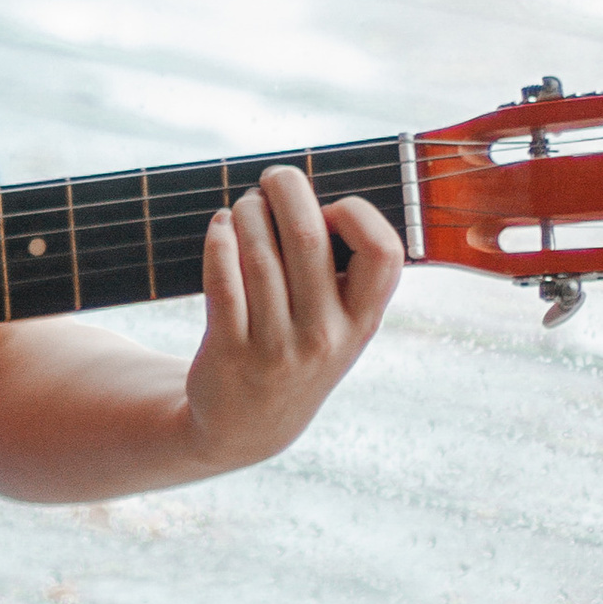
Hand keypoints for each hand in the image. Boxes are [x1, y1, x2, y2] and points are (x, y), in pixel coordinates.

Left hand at [183, 169, 400, 472]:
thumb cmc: (298, 351)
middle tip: (274, 178)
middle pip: (309, 239)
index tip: (330, 211)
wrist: (246, 425)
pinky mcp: (228, 351)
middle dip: (287, 192)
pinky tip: (220, 227)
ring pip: (259, 254)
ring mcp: (275, 347)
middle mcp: (324, 336)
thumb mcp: (341, 327)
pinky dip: (219, 242)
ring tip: (243, 207)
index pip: (383, 253)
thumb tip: (310, 195)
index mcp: (362, 322)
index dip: (358, 214)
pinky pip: (222, 280)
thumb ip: (343, 273)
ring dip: (247, 214)